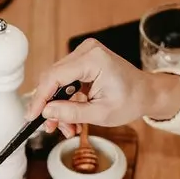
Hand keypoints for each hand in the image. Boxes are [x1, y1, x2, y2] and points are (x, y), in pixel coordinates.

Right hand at [26, 39, 179, 134]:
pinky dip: (65, 99)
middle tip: (51, 127)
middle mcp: (87, 51)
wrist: (146, 93)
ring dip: (57, 106)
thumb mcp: (101, 114)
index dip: (40, 98)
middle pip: (53, 78)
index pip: (54, 77)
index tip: (32, 116)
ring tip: (66, 127)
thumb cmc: (131, 100)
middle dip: (50, 106)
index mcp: (93, 60)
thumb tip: (47, 111)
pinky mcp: (84, 60)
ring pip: (56, 81)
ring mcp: (85, 53)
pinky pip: (64, 80)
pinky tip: (70, 116)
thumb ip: (71, 113)